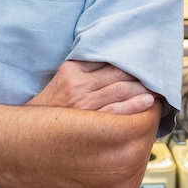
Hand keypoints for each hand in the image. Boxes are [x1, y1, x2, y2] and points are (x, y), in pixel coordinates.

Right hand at [28, 61, 155, 114]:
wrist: (31, 131)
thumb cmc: (51, 105)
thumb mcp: (63, 78)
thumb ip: (85, 67)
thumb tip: (112, 58)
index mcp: (72, 70)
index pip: (106, 58)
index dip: (127, 58)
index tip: (141, 56)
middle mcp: (79, 85)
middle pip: (117, 73)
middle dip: (139, 72)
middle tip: (155, 70)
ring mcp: (85, 104)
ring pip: (121, 90)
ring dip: (142, 87)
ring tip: (156, 85)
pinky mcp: (90, 121)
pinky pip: (118, 111)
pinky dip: (136, 105)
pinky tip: (148, 101)